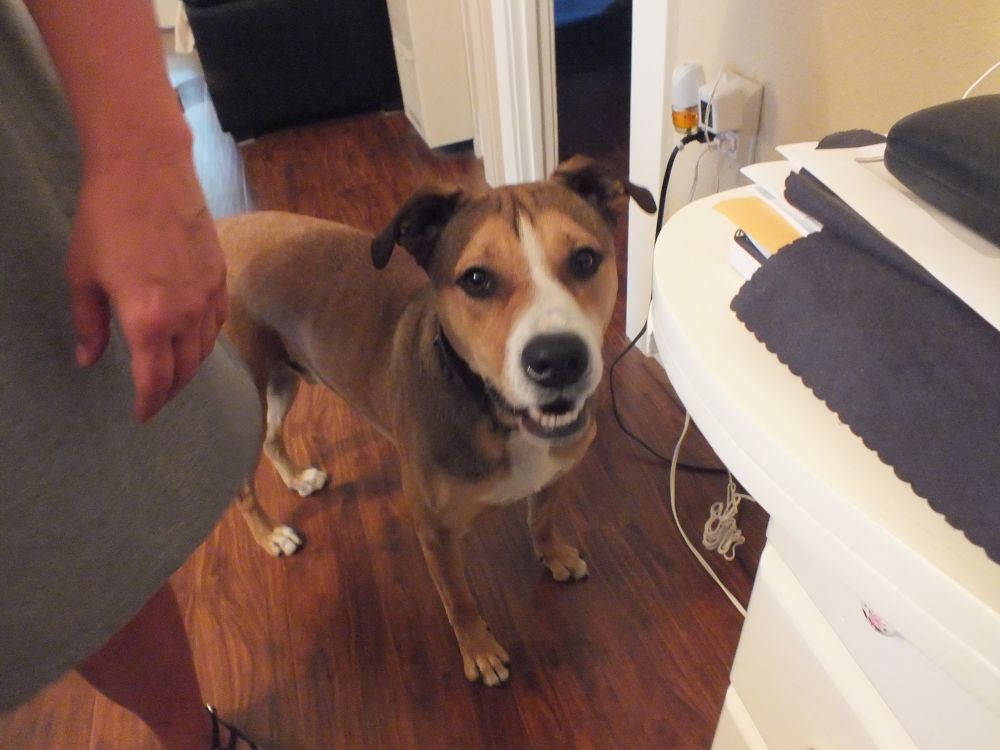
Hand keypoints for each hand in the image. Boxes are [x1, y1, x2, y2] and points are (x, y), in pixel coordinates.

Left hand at [66, 145, 227, 421]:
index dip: (149, 403)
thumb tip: (88, 359)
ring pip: (206, 348)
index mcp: (148, 319)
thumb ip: (89, 324)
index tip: (142, 415)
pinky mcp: (219, 275)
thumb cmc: (106, 218)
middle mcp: (185, 314)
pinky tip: (196, 338)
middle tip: (156, 398)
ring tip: (175, 373)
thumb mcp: (83, 274)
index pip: (155, 380)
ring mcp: (208, 295)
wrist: (147, 169)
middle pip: (185, 370)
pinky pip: (218, 321)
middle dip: (170, 390)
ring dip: (190, 367)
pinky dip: (207, 339)